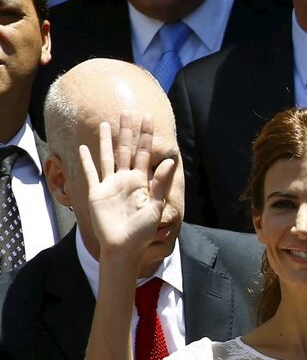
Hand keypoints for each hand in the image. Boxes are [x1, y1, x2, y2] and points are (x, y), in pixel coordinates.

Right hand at [79, 111, 175, 264]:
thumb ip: (160, 183)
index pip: (144, 153)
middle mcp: (125, 180)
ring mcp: (110, 185)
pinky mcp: (96, 194)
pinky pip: (90, 174)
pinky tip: (84, 148)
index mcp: (141, 182)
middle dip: (127, 131)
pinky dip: (86, 161)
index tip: (148, 118)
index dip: (146, 136)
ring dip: (106, 141)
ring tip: (106, 123)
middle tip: (128, 112)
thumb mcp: (155, 206)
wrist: (124, 247)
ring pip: (108, 157)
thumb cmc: (143, 231)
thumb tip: (169, 161)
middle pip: (125, 149)